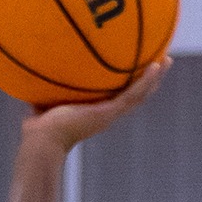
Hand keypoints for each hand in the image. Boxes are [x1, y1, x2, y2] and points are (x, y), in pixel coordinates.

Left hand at [20, 57, 169, 153]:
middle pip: (134, 95)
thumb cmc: (38, 128)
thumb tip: (35, 67)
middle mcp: (106, 113)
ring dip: (155, 77)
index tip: (136, 69)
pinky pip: (133, 94)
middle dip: (147, 80)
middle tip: (160, 63)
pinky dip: (146, 80)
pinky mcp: (110, 113)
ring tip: (166, 60)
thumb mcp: (43, 100)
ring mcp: (110, 114)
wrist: (43, 141)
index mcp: (96, 111)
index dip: (128, 83)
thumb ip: (45, 87)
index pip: (117, 96)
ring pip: (140, 94)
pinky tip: (156, 64)